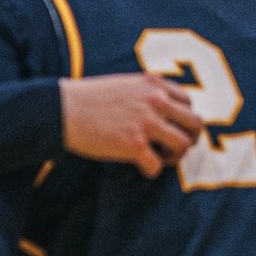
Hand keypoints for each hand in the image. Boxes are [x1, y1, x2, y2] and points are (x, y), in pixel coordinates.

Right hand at [59, 74, 201, 176]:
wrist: (60, 109)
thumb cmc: (86, 99)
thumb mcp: (123, 85)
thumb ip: (145, 95)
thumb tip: (160, 115)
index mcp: (153, 84)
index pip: (188, 102)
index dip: (181, 119)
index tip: (168, 129)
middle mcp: (156, 101)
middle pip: (195, 124)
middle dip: (187, 139)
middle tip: (171, 148)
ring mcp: (147, 123)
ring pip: (184, 145)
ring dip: (174, 156)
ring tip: (157, 158)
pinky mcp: (134, 145)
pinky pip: (158, 166)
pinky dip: (151, 170)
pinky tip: (139, 167)